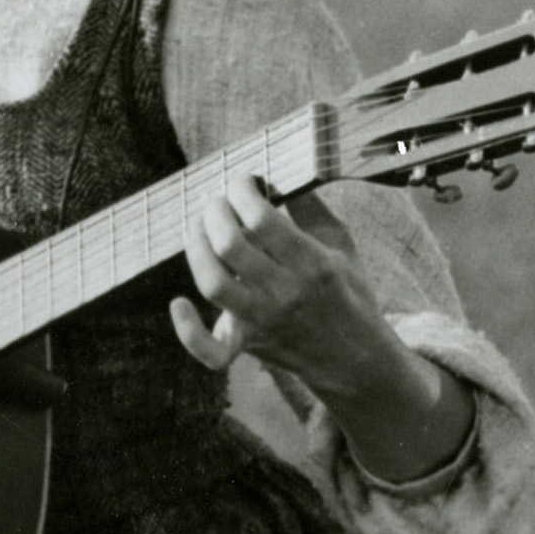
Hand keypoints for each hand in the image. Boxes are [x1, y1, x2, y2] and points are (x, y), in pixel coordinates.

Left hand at [172, 177, 475, 484]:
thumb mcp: (341, 244)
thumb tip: (275, 175)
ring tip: (198, 228)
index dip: (243, 191)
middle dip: (215, 212)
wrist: (356, 358)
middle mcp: (285, 293)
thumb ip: (310, 207)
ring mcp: (263, 321)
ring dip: (196, 248)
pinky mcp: (248, 345)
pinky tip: (178, 302)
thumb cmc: (348, 293)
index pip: (261, 218)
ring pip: (213, 284)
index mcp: (312, 263)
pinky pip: (211, 350)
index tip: (244, 182)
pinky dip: (188, 331)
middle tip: (218, 202)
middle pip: (230, 245)